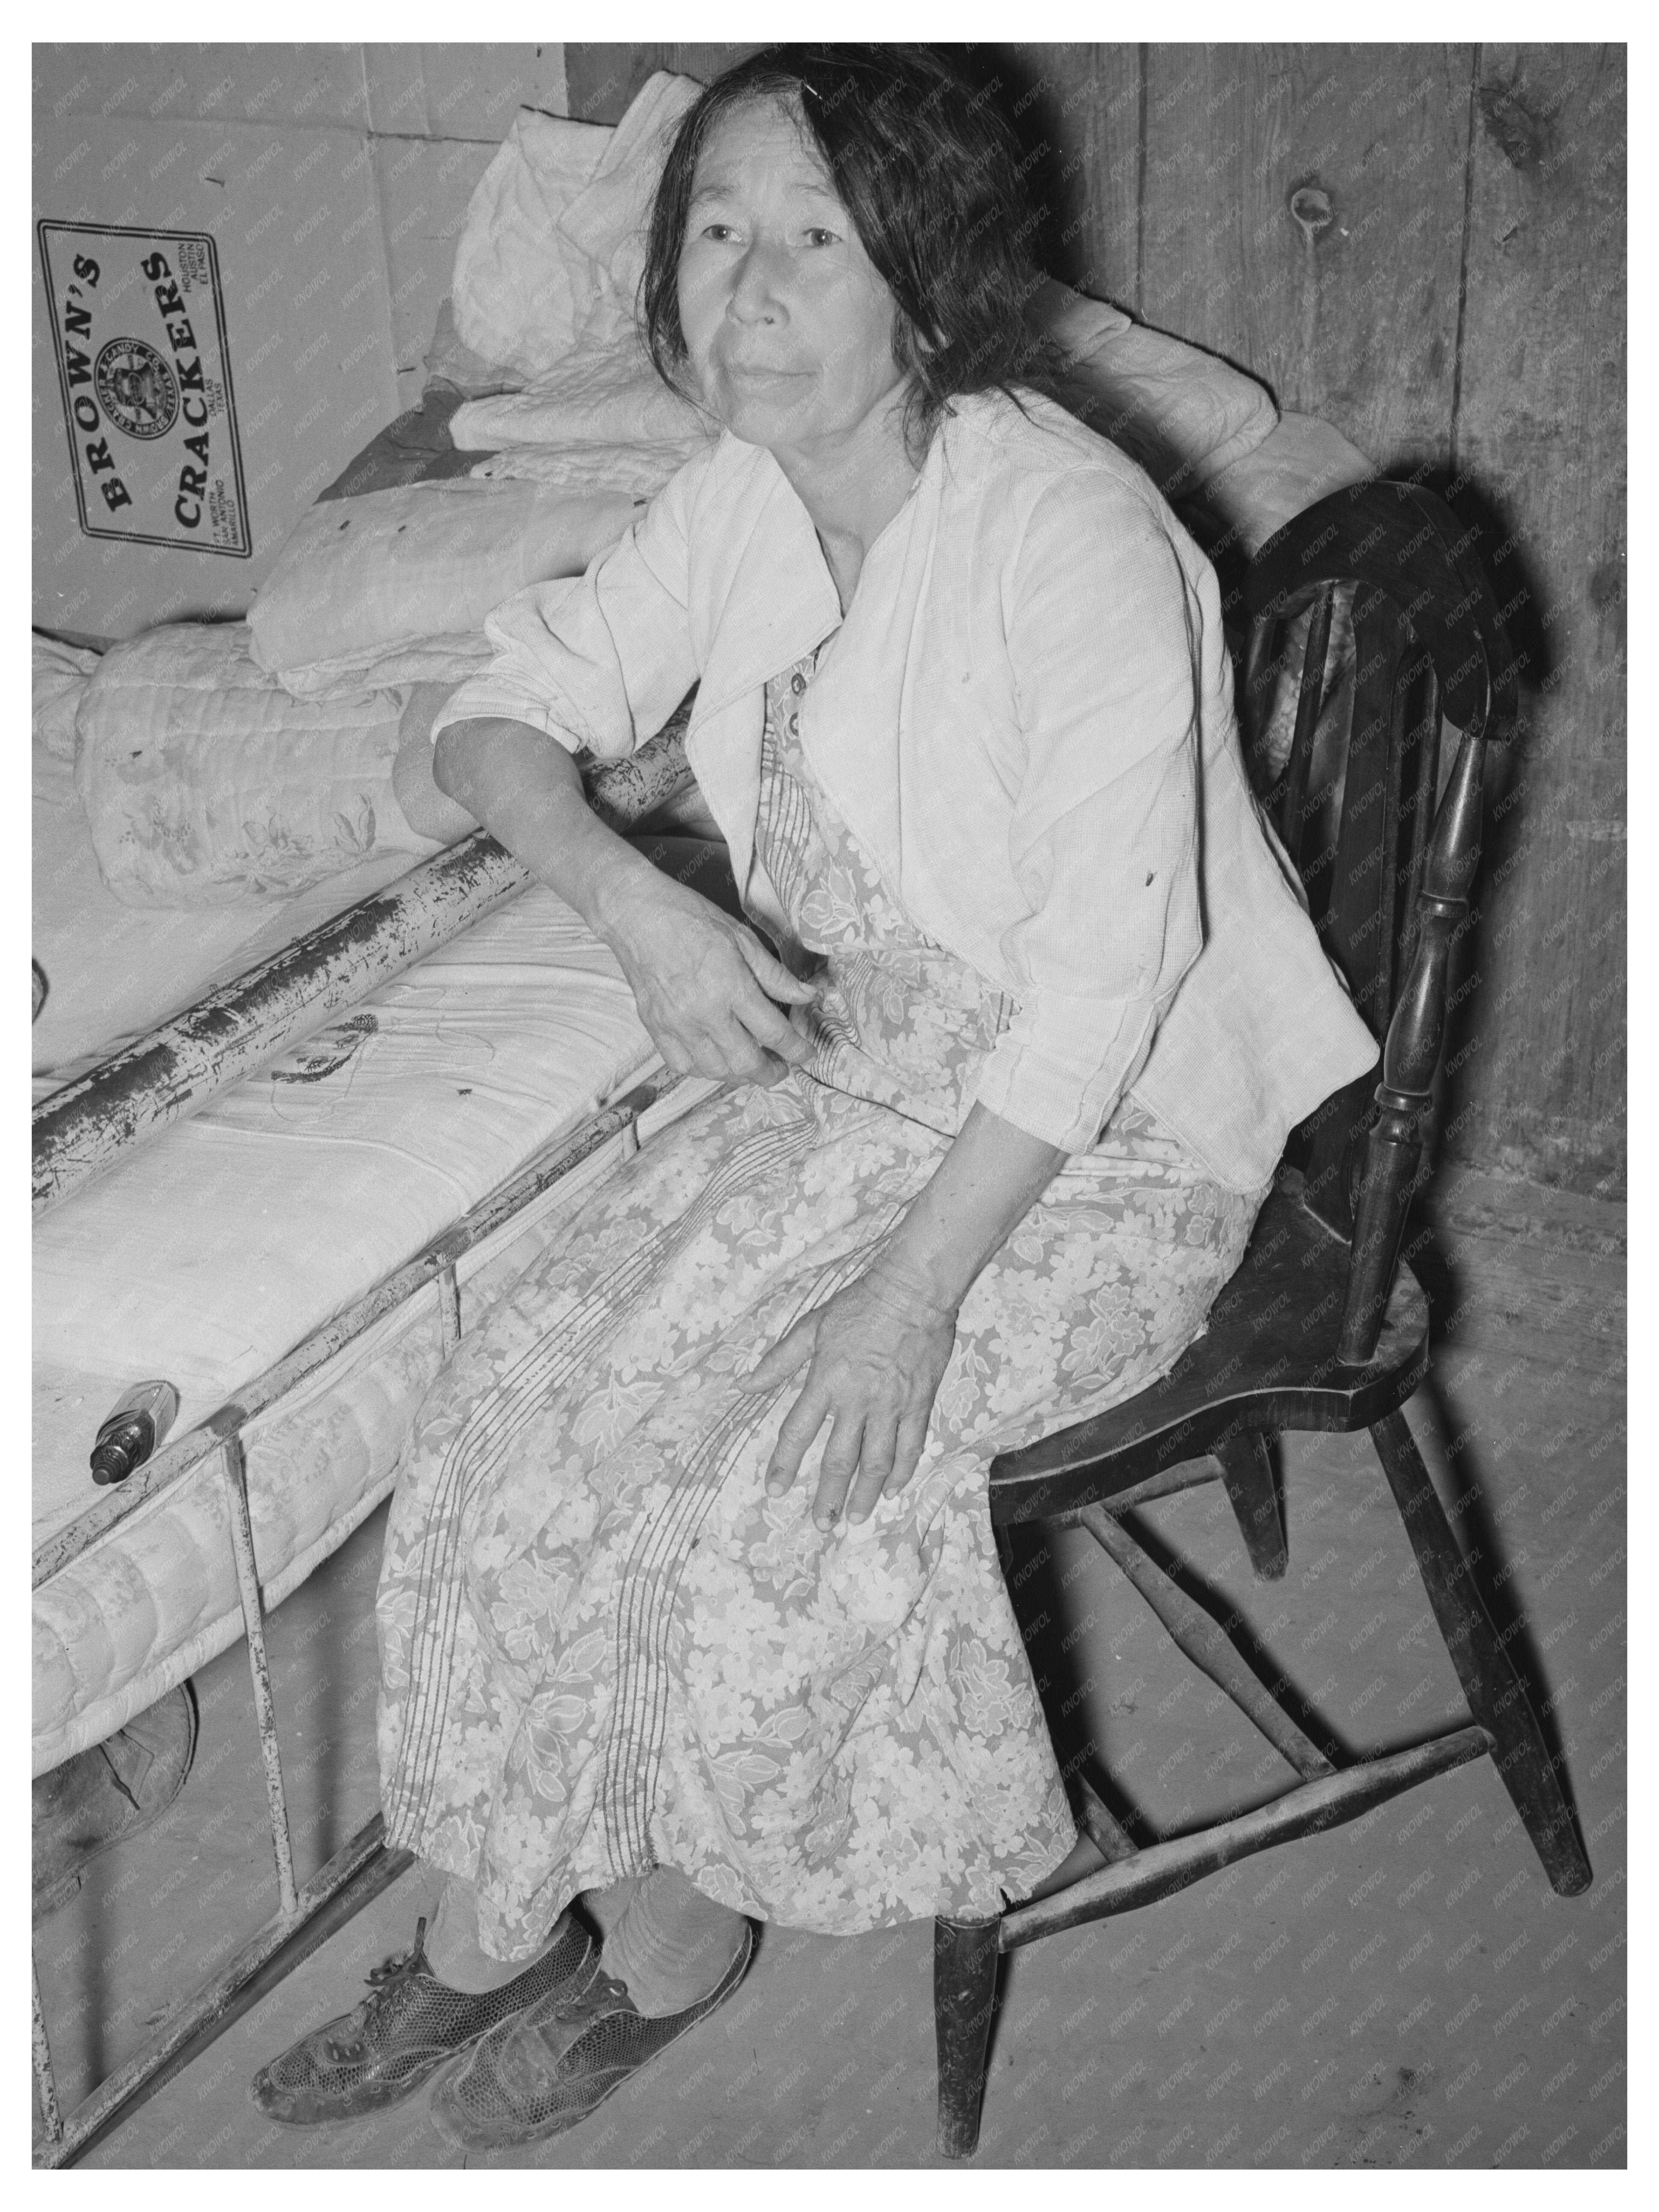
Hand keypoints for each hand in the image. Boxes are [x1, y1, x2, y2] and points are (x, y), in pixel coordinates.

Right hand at [598, 868, 820, 1085]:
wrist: (636, 914)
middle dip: (771, 1073)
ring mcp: (677, 1024)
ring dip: (739, 1074)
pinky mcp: (656, 1027)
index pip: (774, 1032)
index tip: (807, 1055)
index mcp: (731, 986)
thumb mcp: (742, 938)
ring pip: (715, 1071)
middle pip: (746, 1062)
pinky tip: (715, 1058)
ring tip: (750, 1064)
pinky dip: (703, 1070)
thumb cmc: (690, 918)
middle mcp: (704, 1012)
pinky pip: (682, 1065)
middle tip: (781, 1068)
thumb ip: (775, 974)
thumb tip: (807, 996)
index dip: (797, 1050)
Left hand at [744, 1261, 957, 1528]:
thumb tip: (743, 1385)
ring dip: (865, 1494)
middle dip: (829, 1496)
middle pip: (840, 1458)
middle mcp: (857, 1399)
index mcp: (825, 1380)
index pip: (798, 1432)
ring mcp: (891, 1404)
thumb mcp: (811, 1327)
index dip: (784, 1464)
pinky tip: (894, 1489)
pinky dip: (902, 1471)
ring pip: (877, 1460)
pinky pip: (911, 1445)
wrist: (912, 1291)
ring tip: (856, 1518)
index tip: (774, 1491)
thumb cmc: (858, 1305)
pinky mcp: (919, 1402)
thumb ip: (778, 1361)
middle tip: (822, 1525)